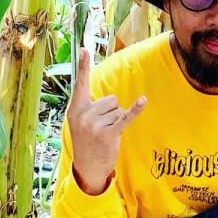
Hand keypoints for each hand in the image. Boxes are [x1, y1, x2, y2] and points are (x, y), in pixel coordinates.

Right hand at [68, 47, 145, 194]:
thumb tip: (104, 96)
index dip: (83, 66)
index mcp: (75, 109)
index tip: (83, 49)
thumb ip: (88, 106)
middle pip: (110, 99)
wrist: (87, 168)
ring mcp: (95, 125)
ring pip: (118, 109)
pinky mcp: (109, 133)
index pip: (80, 84)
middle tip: (101, 129)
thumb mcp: (80, 122)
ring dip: (116, 121)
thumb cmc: (86, 141)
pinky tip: (143, 100)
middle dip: (111, 113)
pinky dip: (135, 109)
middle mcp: (84, 115)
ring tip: (106, 135)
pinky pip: (125, 117)